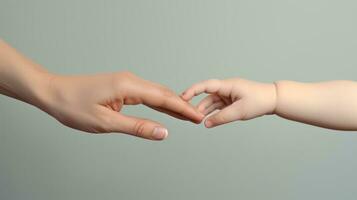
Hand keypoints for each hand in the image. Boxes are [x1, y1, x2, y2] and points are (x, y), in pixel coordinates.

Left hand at [38, 72, 202, 139]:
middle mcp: (130, 80)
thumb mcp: (106, 122)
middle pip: (163, 93)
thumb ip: (137, 127)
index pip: (163, 98)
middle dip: (182, 106)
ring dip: (172, 104)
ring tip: (187, 114)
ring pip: (156, 93)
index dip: (182, 109)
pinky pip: (146, 94)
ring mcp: (126, 82)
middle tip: (197, 118)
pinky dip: (159, 102)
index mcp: (128, 86)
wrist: (53, 91)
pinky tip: (166, 109)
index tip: (197, 117)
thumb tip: (163, 132)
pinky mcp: (121, 86)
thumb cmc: (73, 105)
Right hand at [181, 78, 276, 127]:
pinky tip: (208, 120)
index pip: (206, 86)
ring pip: (212, 102)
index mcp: (227, 85)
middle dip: (197, 105)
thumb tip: (206, 124)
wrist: (274, 99)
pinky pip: (219, 106)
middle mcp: (226, 88)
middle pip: (207, 96)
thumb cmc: (260, 101)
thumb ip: (221, 118)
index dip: (193, 91)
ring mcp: (229, 94)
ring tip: (197, 120)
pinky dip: (213, 113)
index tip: (183, 97)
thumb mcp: (239, 111)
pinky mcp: (232, 100)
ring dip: (205, 110)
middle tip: (189, 116)